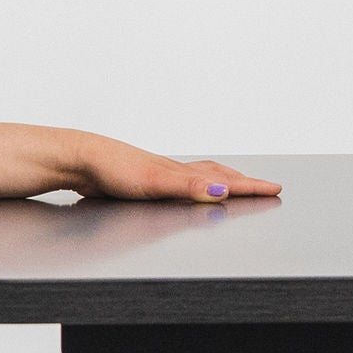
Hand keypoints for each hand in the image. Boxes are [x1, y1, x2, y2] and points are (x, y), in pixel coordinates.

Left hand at [79, 142, 280, 203]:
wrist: (77, 159)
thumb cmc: (112, 168)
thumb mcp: (156, 181)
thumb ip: (190, 187)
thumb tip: (223, 190)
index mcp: (181, 172)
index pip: (224, 180)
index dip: (250, 187)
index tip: (275, 189)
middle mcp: (172, 171)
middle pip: (215, 174)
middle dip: (241, 182)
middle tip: (263, 186)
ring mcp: (156, 175)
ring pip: (196, 177)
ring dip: (218, 180)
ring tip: (231, 184)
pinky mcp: (139, 183)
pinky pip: (176, 185)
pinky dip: (191, 187)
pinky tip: (182, 192)